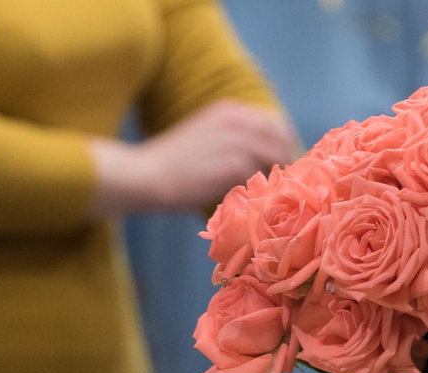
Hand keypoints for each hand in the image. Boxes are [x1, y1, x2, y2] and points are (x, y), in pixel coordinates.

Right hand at [90, 101, 298, 216]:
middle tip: (279, 191)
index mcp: (230, 111)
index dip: (280, 149)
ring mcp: (240, 140)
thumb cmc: (166, 167)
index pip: (274, 126)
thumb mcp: (201, 142)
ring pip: (276, 162)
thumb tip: (254, 167)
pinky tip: (254, 207)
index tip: (278, 171)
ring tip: (268, 201)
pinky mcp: (237, 164)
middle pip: (281, 141)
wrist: (143, 175)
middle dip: (284, 165)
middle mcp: (239, 120)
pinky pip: (264, 181)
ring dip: (275, 182)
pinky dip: (263, 195)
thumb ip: (229, 146)